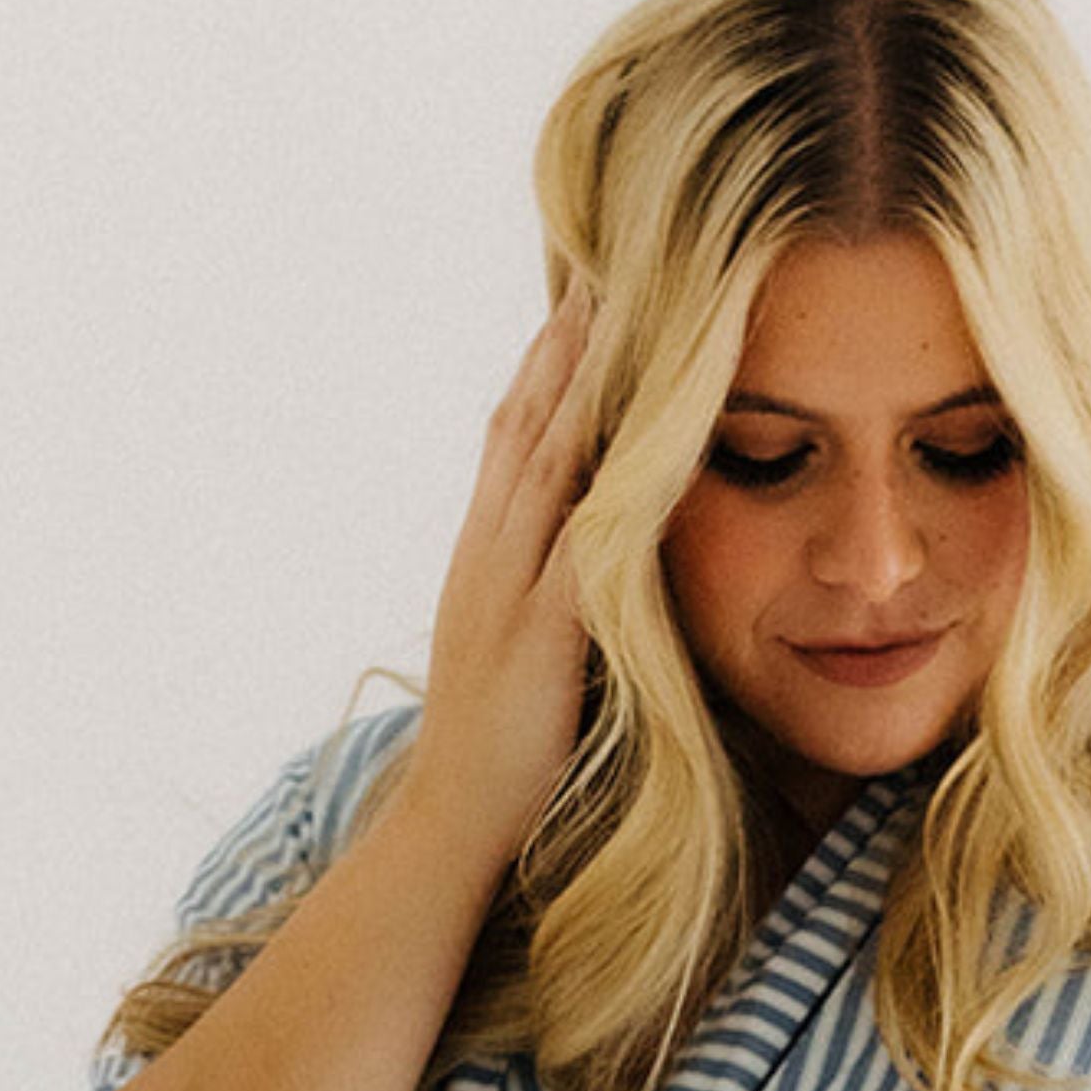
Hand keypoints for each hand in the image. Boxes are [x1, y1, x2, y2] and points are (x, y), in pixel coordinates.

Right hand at [407, 270, 607, 854]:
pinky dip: (608, 484)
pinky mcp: (540, 635)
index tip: (576, 305)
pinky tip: (643, 438)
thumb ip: (547, 600)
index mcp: (484, 558)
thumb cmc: (496, 757)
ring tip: (612, 312)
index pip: (513, 442)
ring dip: (578, 386)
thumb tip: (588, 562)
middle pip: (524, 427)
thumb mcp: (518, 655)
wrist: (448, 823)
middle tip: (596, 266)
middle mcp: (488, 555)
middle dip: (560, 347)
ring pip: (544, 464)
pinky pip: (581, 542)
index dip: (543, 371)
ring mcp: (507, 589)